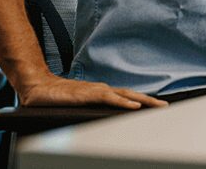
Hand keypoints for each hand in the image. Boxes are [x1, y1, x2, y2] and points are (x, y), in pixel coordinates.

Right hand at [19, 74, 167, 109]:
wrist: (39, 87)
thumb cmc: (58, 98)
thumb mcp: (80, 105)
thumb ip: (93, 109)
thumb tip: (105, 119)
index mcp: (102, 92)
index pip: (127, 97)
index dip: (143, 101)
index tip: (157, 107)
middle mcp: (103, 89)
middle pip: (132, 95)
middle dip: (150, 101)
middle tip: (166, 107)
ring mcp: (97, 90)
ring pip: (126, 95)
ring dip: (143, 101)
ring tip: (158, 107)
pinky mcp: (89, 95)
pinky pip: (110, 99)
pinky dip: (124, 103)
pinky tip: (134, 107)